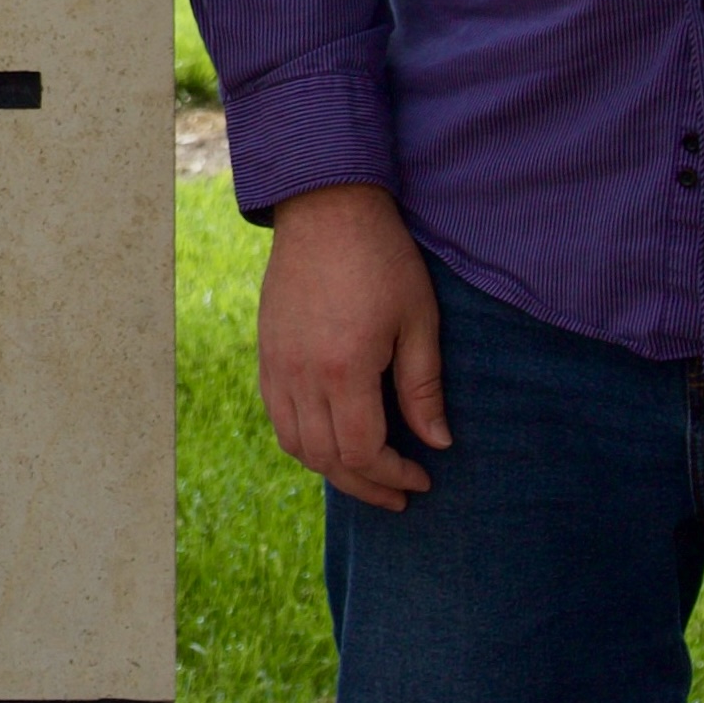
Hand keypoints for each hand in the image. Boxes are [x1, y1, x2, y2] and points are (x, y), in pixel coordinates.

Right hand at [258, 181, 446, 510]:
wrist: (325, 209)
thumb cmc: (382, 260)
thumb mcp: (418, 321)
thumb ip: (423, 387)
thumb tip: (438, 443)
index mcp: (344, 370)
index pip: (363, 452)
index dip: (394, 474)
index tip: (423, 478)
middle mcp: (301, 376)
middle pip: (326, 458)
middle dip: (366, 483)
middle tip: (399, 493)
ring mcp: (276, 365)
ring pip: (294, 444)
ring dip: (331, 467)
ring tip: (366, 472)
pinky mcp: (265, 353)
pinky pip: (277, 416)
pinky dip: (302, 440)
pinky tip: (330, 438)